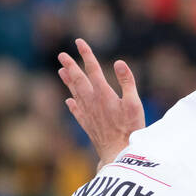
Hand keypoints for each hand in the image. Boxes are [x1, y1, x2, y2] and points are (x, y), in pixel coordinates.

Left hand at [57, 37, 145, 163]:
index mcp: (103, 94)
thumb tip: (119, 62)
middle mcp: (92, 102)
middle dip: (70, 66)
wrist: (118, 153)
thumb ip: (127, 82)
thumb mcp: (134, 103)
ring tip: (61, 71)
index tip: (79, 42)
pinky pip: (77, 112)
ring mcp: (88, 114)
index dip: (86, 54)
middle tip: (62, 55)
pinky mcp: (88, 125)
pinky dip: (72, 105)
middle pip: (78, 80)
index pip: (93, 69)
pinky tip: (69, 101)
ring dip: (68, 81)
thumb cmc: (130, 129)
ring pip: (75, 94)